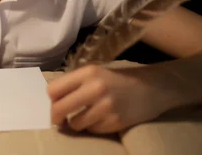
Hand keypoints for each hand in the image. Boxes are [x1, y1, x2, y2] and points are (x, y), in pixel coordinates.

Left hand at [47, 64, 165, 133]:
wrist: (151, 88)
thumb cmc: (117, 80)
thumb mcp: (95, 74)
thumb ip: (74, 84)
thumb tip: (51, 100)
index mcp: (87, 72)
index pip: (54, 89)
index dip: (50, 100)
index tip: (52, 104)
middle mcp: (95, 88)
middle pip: (59, 108)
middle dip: (55, 117)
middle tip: (58, 120)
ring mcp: (105, 106)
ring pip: (75, 123)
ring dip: (76, 123)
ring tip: (85, 117)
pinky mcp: (114, 121)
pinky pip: (91, 130)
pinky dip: (92, 127)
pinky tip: (101, 119)